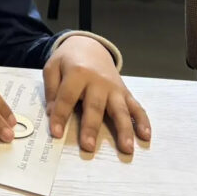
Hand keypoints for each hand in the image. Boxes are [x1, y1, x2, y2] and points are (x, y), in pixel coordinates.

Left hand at [44, 35, 150, 154]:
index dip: (60, 115)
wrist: (89, 46)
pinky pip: (136, 107)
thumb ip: (51, 89)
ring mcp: (114, 88)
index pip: (66, 97)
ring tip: (126, 148)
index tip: (56, 134)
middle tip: (88, 147)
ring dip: (124, 130)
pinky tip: (145, 136)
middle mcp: (98, 81)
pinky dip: (143, 121)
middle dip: (91, 127)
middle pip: (95, 106)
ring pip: (120, 110)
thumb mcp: (52, 68)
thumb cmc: (68, 61)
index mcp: (77, 73)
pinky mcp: (125, 92)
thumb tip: (52, 113)